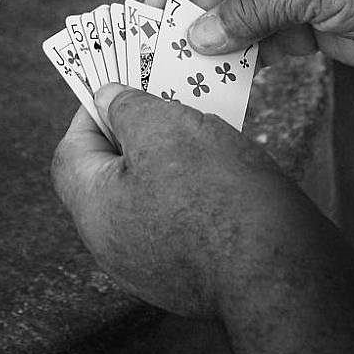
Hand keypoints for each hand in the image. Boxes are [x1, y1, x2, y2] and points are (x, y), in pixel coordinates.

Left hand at [52, 83, 353, 353]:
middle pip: (110, 170)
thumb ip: (126, 107)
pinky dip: (192, 184)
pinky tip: (220, 163)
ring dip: (169, 154)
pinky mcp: (190, 268)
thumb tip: (107, 97)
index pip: (72, 149)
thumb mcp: (163, 127)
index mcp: (94, 211)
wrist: (281, 270)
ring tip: (200, 125)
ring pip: (147, 191)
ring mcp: (151, 262)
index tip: (120, 83)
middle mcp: (113, 244)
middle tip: (164, 98)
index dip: (93, 109)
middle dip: (137, 129)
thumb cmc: (216, 197)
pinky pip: (178, 215)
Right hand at [145, 0, 353, 79]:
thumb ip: (250, 11)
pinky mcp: (304, 25)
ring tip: (193, 70)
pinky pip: (258, 38)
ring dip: (215, 38)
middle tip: (169, 49)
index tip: (155, 8)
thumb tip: (196, 35)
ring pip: (233, 11)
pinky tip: (230, 76)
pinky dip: (242, 56)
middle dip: (192, 11)